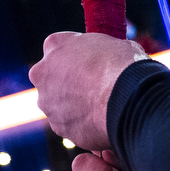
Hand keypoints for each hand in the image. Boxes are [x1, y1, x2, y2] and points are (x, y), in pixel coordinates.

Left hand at [29, 32, 144, 153]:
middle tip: (94, 86)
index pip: (59, 47)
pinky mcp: (58, 127)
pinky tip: (102, 120)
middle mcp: (42, 73)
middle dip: (69, 82)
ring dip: (75, 105)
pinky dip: (83, 124)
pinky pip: (70, 124)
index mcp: (54, 45)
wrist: (127, 99)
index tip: (90, 62)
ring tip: (102, 105)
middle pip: (52, 77)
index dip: (77, 55)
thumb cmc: (123, 66)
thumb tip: (108, 57)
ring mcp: (47, 103)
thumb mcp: (113, 43)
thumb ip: (99, 51)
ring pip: (59, 104)